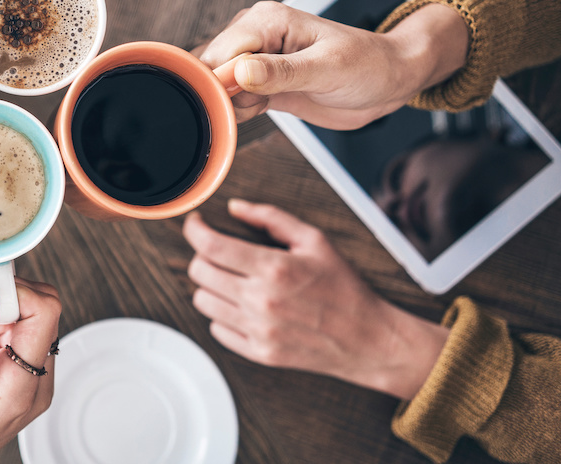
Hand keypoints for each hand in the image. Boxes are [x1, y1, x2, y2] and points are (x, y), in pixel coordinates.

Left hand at [184, 199, 448, 398]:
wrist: (366, 338)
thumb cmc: (343, 287)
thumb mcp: (314, 240)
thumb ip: (271, 218)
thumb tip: (235, 207)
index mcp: (274, 268)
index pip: (210, 245)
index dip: (194, 230)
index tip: (196, 224)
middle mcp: (261, 300)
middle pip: (199, 272)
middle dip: (203, 255)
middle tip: (219, 252)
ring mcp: (258, 330)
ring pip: (202, 301)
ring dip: (210, 285)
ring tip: (232, 279)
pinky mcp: (259, 353)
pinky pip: (216, 329)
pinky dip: (222, 314)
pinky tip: (241, 305)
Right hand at [195, 1, 468, 128]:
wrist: (390, 81)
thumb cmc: (369, 65)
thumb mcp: (328, 68)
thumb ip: (281, 71)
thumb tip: (240, 71)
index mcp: (267, 20)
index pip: (221, 50)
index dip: (218, 80)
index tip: (230, 104)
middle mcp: (255, 35)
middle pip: (210, 67)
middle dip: (220, 94)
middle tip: (251, 108)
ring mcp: (255, 59)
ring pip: (217, 85)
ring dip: (228, 105)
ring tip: (261, 107)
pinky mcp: (260, 83)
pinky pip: (232, 98)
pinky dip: (236, 112)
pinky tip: (259, 112)